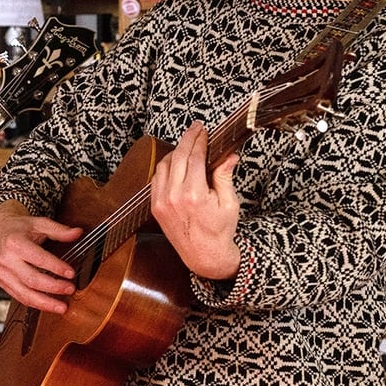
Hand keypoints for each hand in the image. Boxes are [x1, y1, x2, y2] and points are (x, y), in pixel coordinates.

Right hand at [0, 201, 81, 313]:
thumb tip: (78, 233)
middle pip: (31, 279)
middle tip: (70, 289)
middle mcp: (6, 260)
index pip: (38, 258)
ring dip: (45, 303)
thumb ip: (59, 230)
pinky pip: (20, 297)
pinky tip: (49, 306)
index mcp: (15, 243)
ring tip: (62, 307)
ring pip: (24, 294)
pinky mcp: (3, 284)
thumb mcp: (38, 224)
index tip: (71, 273)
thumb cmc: (18, 228)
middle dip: (53, 287)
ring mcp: (3, 274)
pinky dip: (35, 304)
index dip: (56, 267)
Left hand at [150, 121, 241, 279]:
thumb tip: (229, 154)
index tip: (204, 130)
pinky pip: (157, 179)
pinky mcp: (156, 207)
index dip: (199, 140)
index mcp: (194, 195)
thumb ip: (224, 176)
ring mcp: (162, 202)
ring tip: (188, 145)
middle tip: (196, 129)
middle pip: (178, 156)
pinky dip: (166, 167)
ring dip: (176, 152)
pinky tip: (176, 162)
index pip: (195, 157)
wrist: (204, 256)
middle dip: (188, 139)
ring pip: (164, 165)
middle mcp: (174, 197)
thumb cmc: (220, 231)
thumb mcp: (229, 203)